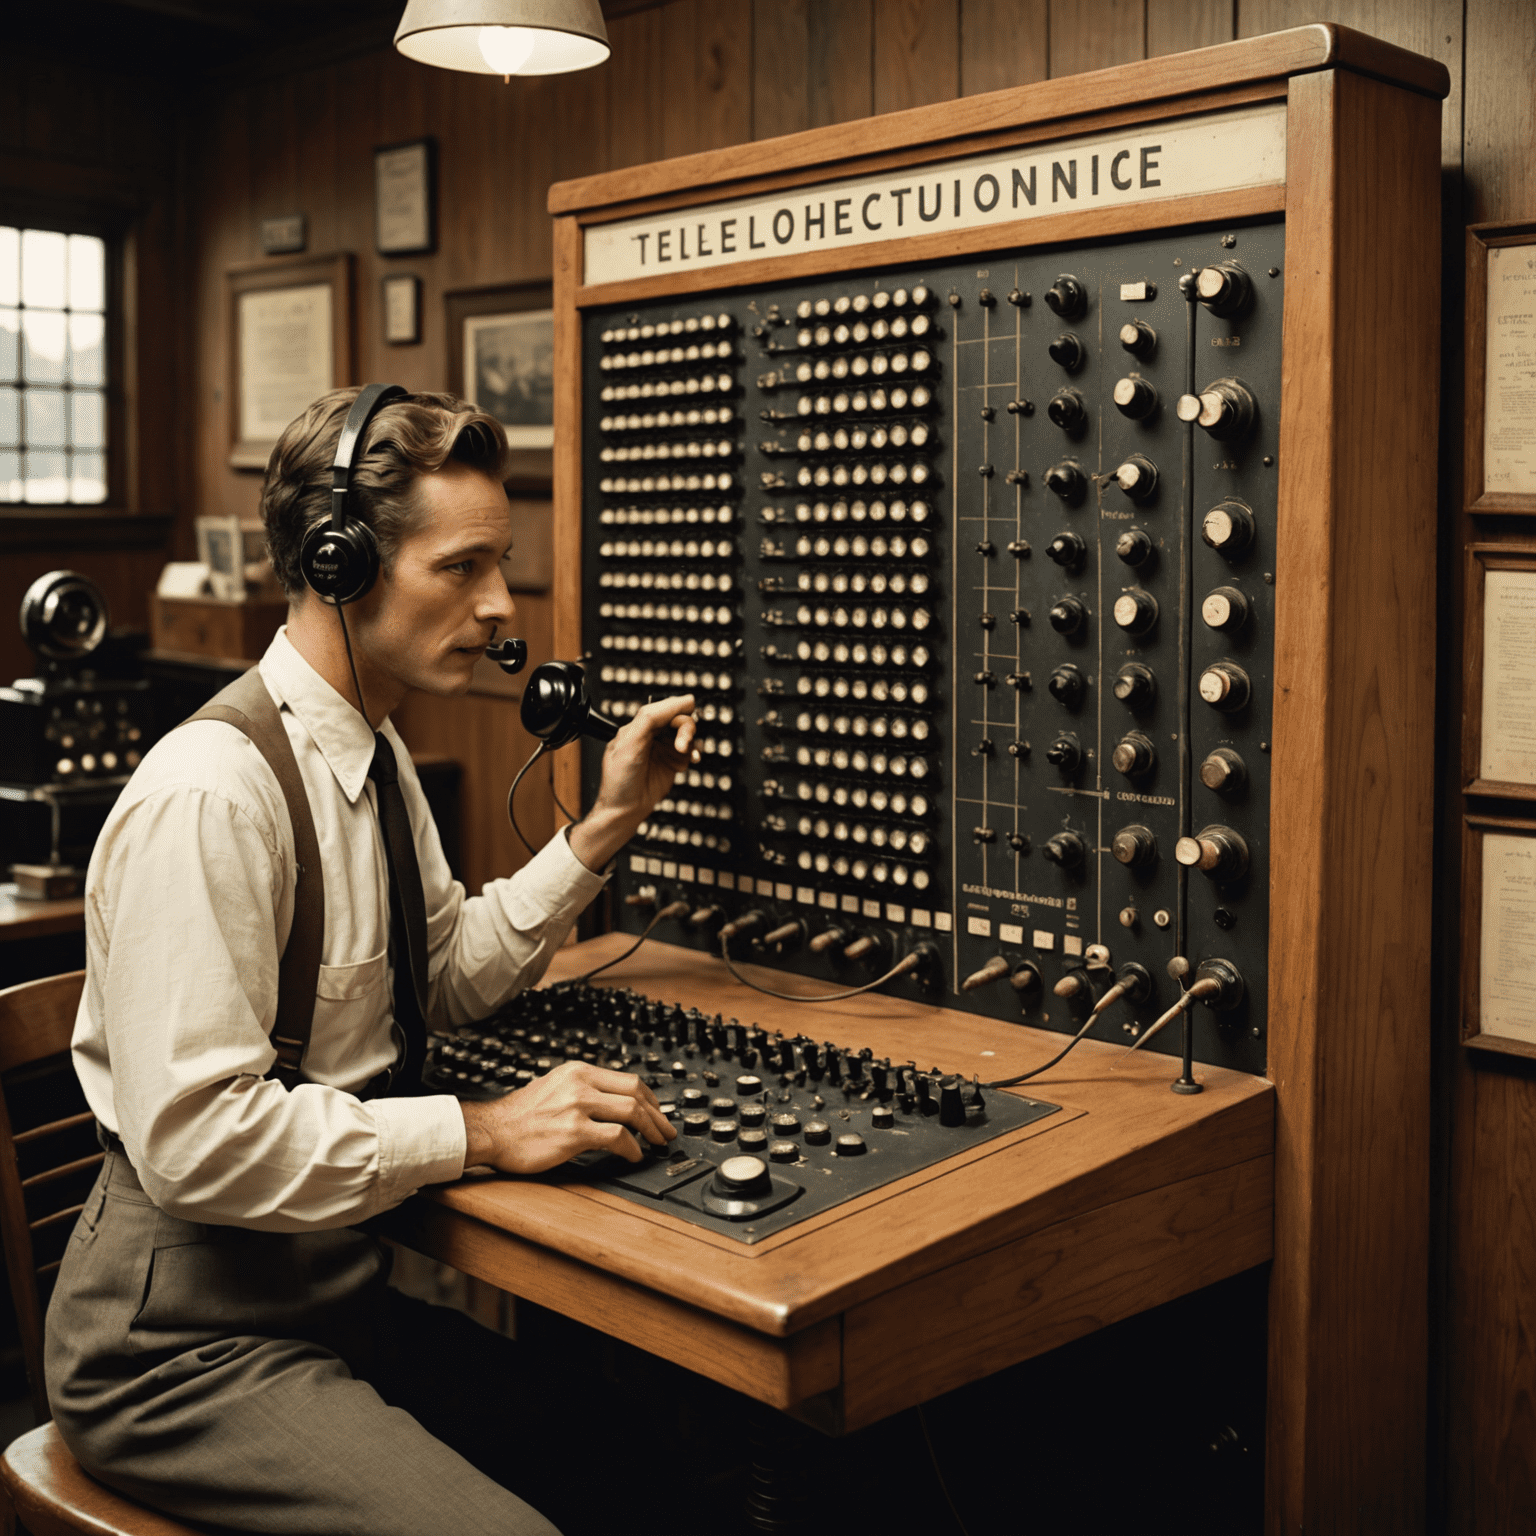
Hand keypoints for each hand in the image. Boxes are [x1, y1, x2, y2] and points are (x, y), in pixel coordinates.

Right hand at [459, 1061, 676, 1174]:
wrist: (491, 1130)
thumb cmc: (518, 1116)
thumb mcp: (553, 1086)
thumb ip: (581, 1089)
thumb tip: (611, 1101)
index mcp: (578, 1071)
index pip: (628, 1080)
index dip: (650, 1099)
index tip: (658, 1113)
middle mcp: (580, 1083)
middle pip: (636, 1093)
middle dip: (658, 1115)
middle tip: (666, 1132)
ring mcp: (577, 1106)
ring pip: (632, 1112)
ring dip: (651, 1131)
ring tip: (656, 1145)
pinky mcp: (574, 1132)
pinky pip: (617, 1137)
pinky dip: (632, 1148)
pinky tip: (634, 1156)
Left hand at [568, 693, 696, 871]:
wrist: (625, 810)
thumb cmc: (619, 781)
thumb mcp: (629, 744)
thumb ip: (649, 719)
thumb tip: (675, 702)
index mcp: (636, 727)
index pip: (661, 709)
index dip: (676, 706)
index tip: (690, 705)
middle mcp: (651, 736)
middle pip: (677, 720)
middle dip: (684, 729)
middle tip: (682, 745)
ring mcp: (662, 750)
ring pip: (686, 735)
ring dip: (690, 742)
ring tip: (686, 754)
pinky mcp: (672, 762)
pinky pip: (689, 751)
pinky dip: (693, 753)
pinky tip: (690, 760)